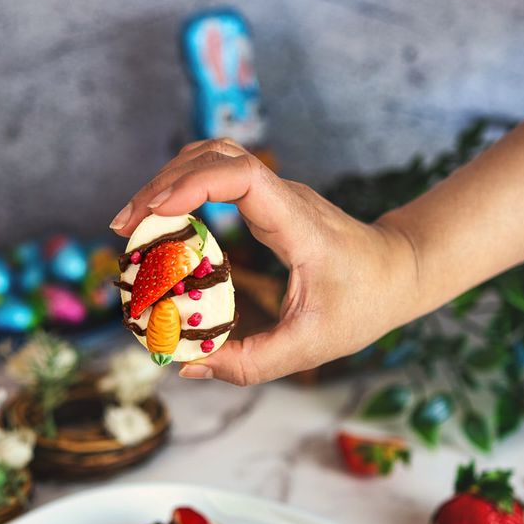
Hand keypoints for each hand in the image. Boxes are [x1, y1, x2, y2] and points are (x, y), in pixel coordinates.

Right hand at [110, 140, 415, 384]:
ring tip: (132, 223)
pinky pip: (218, 176)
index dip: (193, 184)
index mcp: (298, 224)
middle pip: (215, 156)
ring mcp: (275, 193)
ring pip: (213, 156)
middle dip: (163, 184)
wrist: (400, 271)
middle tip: (124, 229)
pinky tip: (160, 221)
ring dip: (168, 181)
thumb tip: (188, 366)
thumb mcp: (310, 347)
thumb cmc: (362, 306)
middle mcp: (284, 197)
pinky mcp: (267, 200)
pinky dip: (183, 188)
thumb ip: (250, 364)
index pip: (243, 177)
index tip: (155, 213)